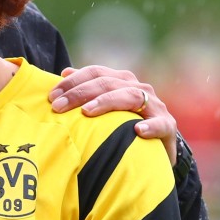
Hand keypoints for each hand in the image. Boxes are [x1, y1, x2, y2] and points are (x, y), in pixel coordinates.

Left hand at [49, 65, 178, 164]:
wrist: (157, 148)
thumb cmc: (124, 126)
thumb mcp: (105, 107)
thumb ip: (87, 90)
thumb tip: (65, 72)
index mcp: (121, 81)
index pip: (95, 73)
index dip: (73, 81)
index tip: (51, 95)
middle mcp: (138, 89)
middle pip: (108, 83)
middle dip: (80, 93)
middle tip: (58, 107)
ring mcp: (154, 106)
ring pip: (131, 96)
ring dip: (107, 103)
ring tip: (87, 112)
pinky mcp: (167, 126)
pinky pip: (160, 124)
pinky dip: (150, 126)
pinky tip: (137, 131)